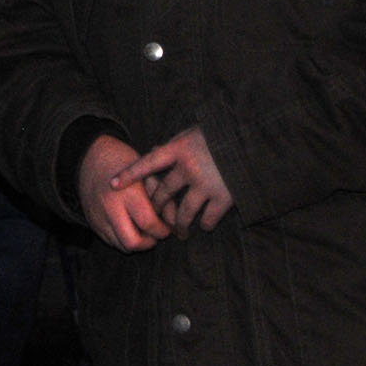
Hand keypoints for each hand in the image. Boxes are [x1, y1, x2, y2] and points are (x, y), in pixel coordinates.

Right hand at [77, 134, 170, 251]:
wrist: (91, 157)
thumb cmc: (124, 162)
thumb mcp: (148, 173)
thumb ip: (164, 196)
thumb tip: (175, 222)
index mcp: (127, 191)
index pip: (148, 223)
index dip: (162, 230)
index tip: (166, 227)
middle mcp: (110, 206)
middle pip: (132, 242)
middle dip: (148, 243)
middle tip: (154, 234)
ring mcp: (98, 216)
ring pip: (120, 246)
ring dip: (135, 243)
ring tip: (141, 229)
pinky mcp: (91, 221)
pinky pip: (110, 241)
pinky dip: (122, 239)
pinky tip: (128, 226)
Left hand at [115, 127, 233, 237]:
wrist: (254, 141)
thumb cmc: (222, 134)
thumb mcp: (193, 132)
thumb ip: (174, 145)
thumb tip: (152, 151)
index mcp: (179, 148)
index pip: (147, 163)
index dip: (129, 174)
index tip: (111, 185)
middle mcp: (188, 168)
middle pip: (164, 193)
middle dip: (158, 206)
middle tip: (157, 216)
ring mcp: (205, 185)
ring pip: (183, 212)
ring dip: (180, 225)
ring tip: (180, 232)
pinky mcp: (223, 198)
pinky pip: (208, 219)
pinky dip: (205, 224)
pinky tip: (204, 225)